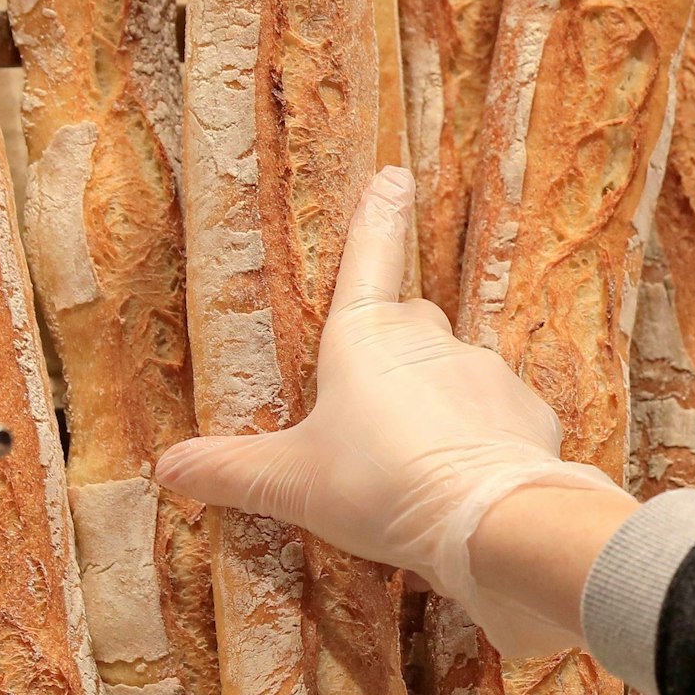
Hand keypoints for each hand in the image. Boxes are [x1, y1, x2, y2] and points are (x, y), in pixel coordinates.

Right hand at [156, 166, 629, 656]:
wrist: (487, 519)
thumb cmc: (378, 485)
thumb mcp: (291, 482)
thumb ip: (231, 471)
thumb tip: (167, 466)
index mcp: (364, 337)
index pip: (367, 257)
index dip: (376, 216)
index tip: (392, 176)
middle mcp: (427, 339)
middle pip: (408, 321)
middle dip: (393, 344)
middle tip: (370, 395)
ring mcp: (483, 369)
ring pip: (454, 370)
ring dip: (438, 400)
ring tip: (416, 460)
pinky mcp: (527, 408)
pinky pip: (499, 415)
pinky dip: (483, 438)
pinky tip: (465, 478)